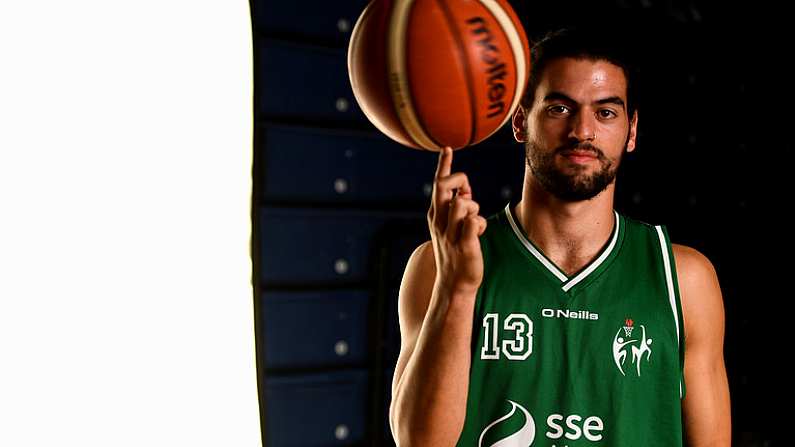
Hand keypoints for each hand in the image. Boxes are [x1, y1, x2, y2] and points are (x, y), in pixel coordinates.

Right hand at [427, 146, 487, 295]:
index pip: (438, 185)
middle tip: (467, 192)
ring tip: (473, 222)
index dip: (443, 166)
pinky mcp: (464, 245)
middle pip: (443, 187)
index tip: (446, 149)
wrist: (453, 284)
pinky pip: (474, 222)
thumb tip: (464, 191)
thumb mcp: (450, 226)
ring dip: (473, 207)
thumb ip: (456, 207)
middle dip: (458, 181)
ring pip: (462, 203)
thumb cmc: (455, 252)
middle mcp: (439, 222)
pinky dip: (480, 224)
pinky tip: (479, 233)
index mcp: (435, 215)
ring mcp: (450, 233)